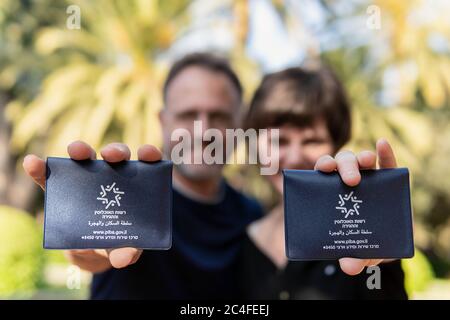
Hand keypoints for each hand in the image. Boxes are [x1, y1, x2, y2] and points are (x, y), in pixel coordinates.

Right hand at [23, 140, 161, 272]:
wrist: (92, 249)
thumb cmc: (116, 241)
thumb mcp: (123, 248)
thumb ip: (126, 251)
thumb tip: (124, 258)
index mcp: (136, 184)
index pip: (146, 163)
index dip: (149, 153)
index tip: (147, 153)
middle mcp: (113, 174)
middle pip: (116, 156)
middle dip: (115, 151)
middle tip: (110, 155)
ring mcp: (87, 179)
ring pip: (86, 157)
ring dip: (81, 149)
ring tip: (75, 151)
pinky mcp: (62, 188)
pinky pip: (51, 176)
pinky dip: (41, 169)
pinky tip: (32, 163)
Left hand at [314, 138, 396, 275]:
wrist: (387, 244)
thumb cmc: (364, 244)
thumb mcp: (360, 254)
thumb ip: (354, 259)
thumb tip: (348, 265)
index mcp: (332, 195)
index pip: (323, 176)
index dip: (321, 168)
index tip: (322, 169)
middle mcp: (347, 182)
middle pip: (341, 165)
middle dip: (343, 167)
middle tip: (350, 181)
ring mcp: (369, 178)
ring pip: (361, 159)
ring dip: (362, 157)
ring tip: (368, 162)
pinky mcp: (389, 178)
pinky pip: (386, 162)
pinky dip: (385, 152)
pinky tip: (382, 143)